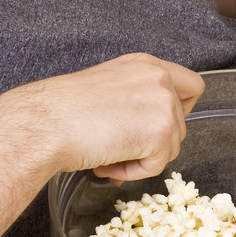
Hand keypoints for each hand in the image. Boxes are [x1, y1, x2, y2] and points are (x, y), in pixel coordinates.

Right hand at [0, 54, 204, 182]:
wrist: (44, 123)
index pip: (191, 86)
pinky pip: (157, 165)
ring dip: (139, 159)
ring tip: (105, 155)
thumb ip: (135, 101)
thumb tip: (147, 134)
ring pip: (170, 147)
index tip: (156, 125)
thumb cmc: (62, 110)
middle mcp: (159, 78)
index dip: (179, 111)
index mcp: (146, 64)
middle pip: (181, 124)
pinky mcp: (160, 132)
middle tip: (116, 148)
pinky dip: (133, 172)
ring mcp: (163, 103)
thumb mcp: (107, 89)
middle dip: (151, 143)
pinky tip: (106, 162)